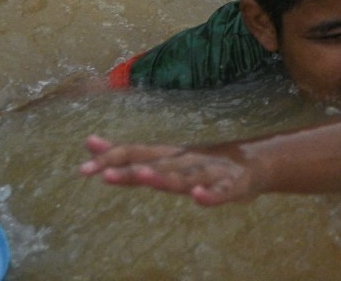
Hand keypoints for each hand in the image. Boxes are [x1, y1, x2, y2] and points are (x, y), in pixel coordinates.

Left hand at [80, 134, 261, 205]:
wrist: (257, 162)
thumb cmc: (202, 163)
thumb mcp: (165, 158)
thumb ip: (128, 154)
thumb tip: (89, 142)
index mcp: (170, 155)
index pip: (136, 152)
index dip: (111, 159)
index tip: (84, 168)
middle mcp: (187, 160)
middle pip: (156, 165)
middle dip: (130, 170)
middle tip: (103, 174)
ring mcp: (210, 173)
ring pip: (185, 177)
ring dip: (164, 177)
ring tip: (144, 176)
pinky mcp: (233, 186)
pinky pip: (221, 192)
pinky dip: (210, 195)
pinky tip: (198, 197)